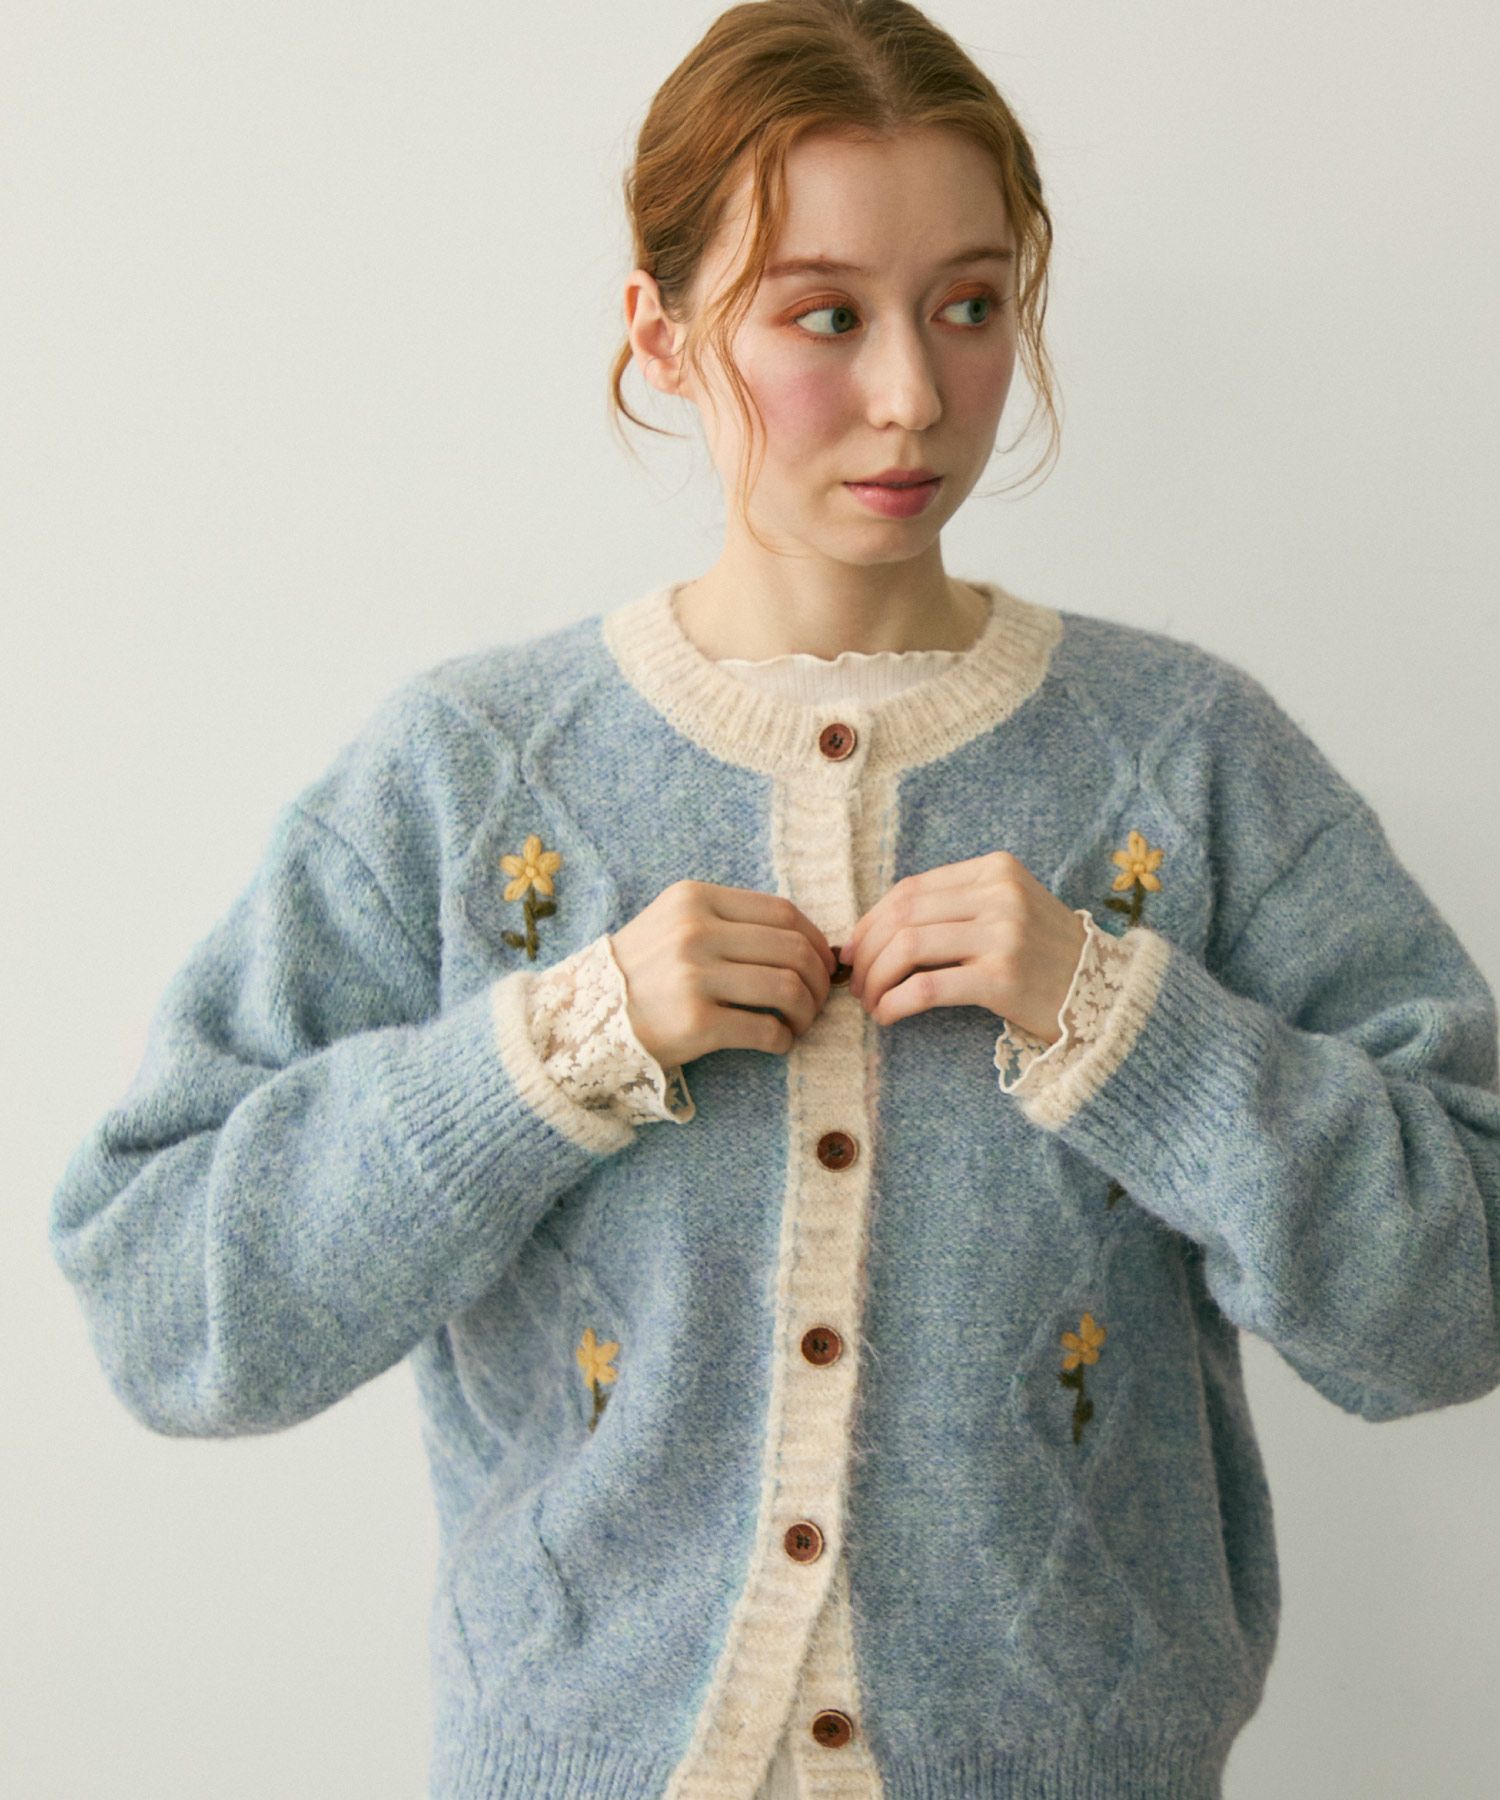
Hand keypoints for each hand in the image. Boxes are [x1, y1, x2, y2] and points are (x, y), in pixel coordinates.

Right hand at [609, 879, 836, 1068]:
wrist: (584, 1018)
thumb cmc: (643, 972)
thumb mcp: (675, 923)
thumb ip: (731, 922)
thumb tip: (807, 941)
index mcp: (694, 899)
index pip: (781, 911)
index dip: (815, 938)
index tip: (823, 961)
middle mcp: (694, 932)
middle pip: (792, 949)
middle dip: (817, 978)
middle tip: (817, 999)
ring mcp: (693, 977)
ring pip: (787, 987)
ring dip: (807, 1010)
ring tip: (799, 1022)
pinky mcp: (696, 1023)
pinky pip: (765, 1029)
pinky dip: (783, 1039)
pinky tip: (777, 1042)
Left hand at [842, 851, 1086, 1038]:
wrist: (1105, 995)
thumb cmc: (1044, 956)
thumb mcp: (1007, 909)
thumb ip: (954, 906)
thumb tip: (875, 927)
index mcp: (996, 869)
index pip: (911, 888)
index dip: (871, 919)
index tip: (853, 948)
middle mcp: (999, 894)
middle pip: (902, 915)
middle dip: (867, 951)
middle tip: (854, 981)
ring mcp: (1003, 934)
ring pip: (907, 947)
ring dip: (876, 979)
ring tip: (869, 1002)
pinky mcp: (1002, 978)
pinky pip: (926, 987)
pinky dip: (895, 1003)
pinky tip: (887, 1016)